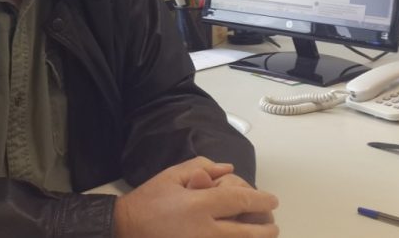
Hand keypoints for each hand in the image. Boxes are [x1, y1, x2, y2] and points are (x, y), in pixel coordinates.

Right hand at [114, 156, 278, 237]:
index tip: (272, 200)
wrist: (126, 228)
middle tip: (273, 225)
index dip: (261, 200)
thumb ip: (201, 167)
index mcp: (198, 205)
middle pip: (248, 233)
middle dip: (265, 228)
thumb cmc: (147, 201)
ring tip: (263, 236)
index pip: (240, 201)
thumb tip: (227, 169)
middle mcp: (204, 230)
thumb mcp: (171, 175)